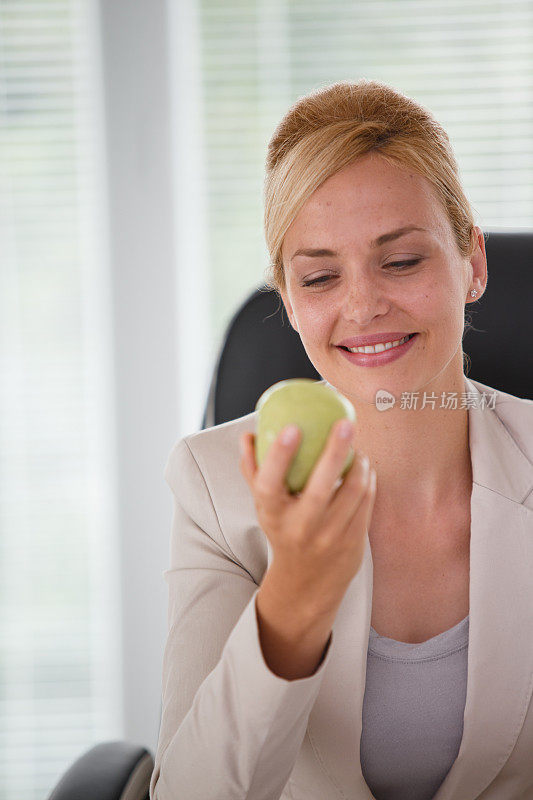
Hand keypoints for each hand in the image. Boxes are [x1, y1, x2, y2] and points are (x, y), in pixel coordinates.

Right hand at [239, 419, 376, 618]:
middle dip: (335, 451)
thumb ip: (254, 470)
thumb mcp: (264, 506)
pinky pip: (366, 501)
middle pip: (320, 486)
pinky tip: (365, 467)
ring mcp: (329, 536)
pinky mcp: (354, 541)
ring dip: (359, 462)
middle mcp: (300, 527)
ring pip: (352, 490)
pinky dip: (368, 479)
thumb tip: (248, 435)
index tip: (293, 427)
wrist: (306, 581)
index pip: (269, 484)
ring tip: (356, 446)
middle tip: (345, 423)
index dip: (279, 455)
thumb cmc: (283, 530)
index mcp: (272, 515)